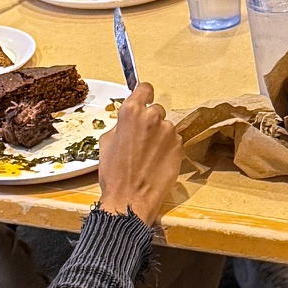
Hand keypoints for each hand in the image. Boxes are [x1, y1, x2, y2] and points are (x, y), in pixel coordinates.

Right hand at [98, 83, 182, 226]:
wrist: (129, 199)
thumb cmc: (114, 173)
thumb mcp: (107, 143)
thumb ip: (121, 125)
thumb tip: (129, 120)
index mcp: (131, 112)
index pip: (145, 89)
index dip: (144, 95)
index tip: (145, 100)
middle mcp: (153, 117)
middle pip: (156, 110)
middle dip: (151, 121)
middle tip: (142, 140)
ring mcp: (169, 131)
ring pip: (166, 127)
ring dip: (160, 136)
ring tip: (149, 156)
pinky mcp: (180, 146)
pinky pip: (174, 141)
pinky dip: (168, 148)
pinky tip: (158, 162)